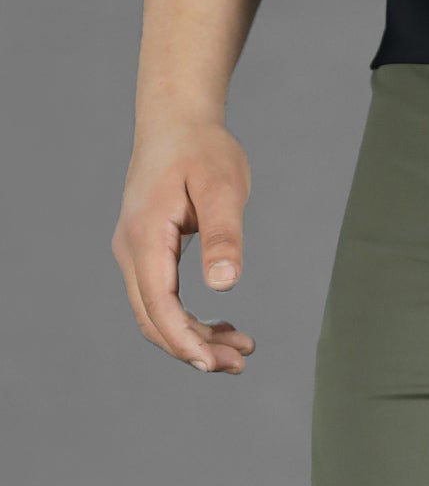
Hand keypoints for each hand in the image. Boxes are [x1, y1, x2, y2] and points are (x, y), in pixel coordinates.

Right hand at [113, 120, 255, 373]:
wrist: (177, 121)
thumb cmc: (202, 148)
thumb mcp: (222, 187)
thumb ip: (223, 235)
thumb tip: (224, 283)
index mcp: (146, 235)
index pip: (158, 304)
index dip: (183, 340)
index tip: (213, 364)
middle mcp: (131, 249)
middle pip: (153, 318)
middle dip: (193, 349)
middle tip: (240, 363)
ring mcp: (135, 253)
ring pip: (156, 315)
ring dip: (194, 339)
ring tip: (240, 351)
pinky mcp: (147, 253)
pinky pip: (162, 300)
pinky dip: (190, 321)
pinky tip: (223, 329)